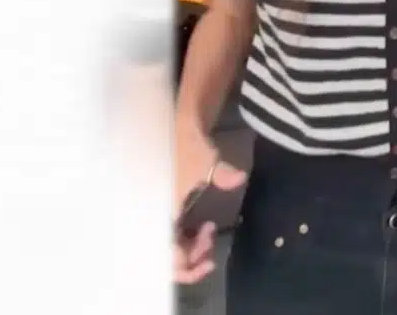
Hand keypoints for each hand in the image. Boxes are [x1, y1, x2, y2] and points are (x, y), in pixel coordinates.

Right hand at [174, 125, 246, 284]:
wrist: (180, 130)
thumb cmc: (189, 146)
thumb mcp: (206, 161)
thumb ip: (222, 175)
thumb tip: (239, 178)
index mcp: (161, 211)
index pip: (168, 255)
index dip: (188, 266)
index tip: (210, 258)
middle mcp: (157, 217)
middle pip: (169, 258)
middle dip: (192, 258)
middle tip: (211, 246)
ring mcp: (161, 214)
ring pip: (172, 248)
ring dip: (191, 249)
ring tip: (208, 235)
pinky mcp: (167, 210)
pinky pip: (174, 236)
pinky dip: (188, 239)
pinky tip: (203, 230)